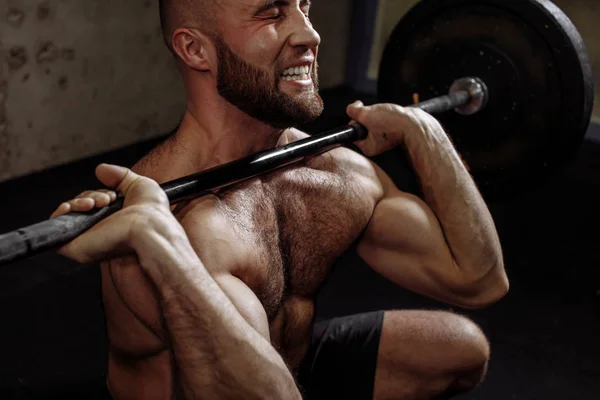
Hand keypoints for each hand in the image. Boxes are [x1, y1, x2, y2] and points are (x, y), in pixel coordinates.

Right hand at [53, 164, 181, 263]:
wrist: (149, 228)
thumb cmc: (152, 213)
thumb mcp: (141, 185)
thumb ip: (120, 176)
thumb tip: (101, 169)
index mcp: (114, 220)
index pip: (94, 203)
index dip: (97, 193)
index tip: (112, 195)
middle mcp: (100, 230)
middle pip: (79, 206)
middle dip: (89, 196)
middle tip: (106, 200)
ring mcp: (87, 238)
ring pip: (68, 213)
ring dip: (78, 202)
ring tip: (96, 204)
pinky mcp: (76, 246)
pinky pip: (57, 229)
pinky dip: (60, 213)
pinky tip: (73, 207)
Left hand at [346, 101, 436, 156]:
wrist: (416, 123)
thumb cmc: (394, 123)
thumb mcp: (367, 115)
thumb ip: (353, 111)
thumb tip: (351, 107)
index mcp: (367, 147)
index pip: (353, 128)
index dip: (358, 117)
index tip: (366, 115)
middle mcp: (375, 145)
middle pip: (364, 124)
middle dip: (369, 115)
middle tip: (380, 115)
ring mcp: (384, 139)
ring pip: (374, 120)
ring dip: (379, 114)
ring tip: (388, 115)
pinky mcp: (393, 131)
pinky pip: (384, 119)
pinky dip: (387, 115)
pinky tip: (393, 116)